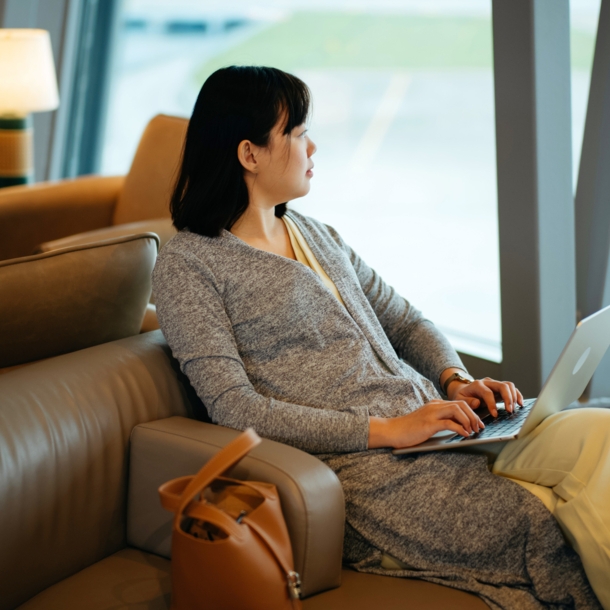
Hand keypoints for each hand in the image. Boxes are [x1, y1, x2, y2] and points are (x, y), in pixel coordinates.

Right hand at [368, 399, 484, 448]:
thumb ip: (441, 421)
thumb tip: (459, 427)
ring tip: (473, 431)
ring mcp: (431, 413)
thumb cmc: (409, 429)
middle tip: (479, 428)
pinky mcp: (428, 423)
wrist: (392, 431)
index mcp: (435, 404)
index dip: (472, 412)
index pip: (459, 403)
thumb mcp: (428, 422)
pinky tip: (464, 435)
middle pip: (461, 404)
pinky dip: (460, 428)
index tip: (478, 423)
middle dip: (474, 416)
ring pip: (457, 410)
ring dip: (469, 421)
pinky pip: (449, 423)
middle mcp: (435, 406)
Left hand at [448, 377, 523, 415]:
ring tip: (514, 408)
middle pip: (502, 386)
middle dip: (507, 398)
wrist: (464, 390)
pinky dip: (517, 395)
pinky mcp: (500, 388)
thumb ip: (467, 401)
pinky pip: (511, 388)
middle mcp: (487, 382)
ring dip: (514, 396)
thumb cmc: (462, 396)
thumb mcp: (460, 399)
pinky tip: (520, 403)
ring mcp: (495, 384)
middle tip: (509, 411)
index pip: (487, 393)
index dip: (492, 403)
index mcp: (477, 385)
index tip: (495, 414)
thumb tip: (477, 402)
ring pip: (508, 385)